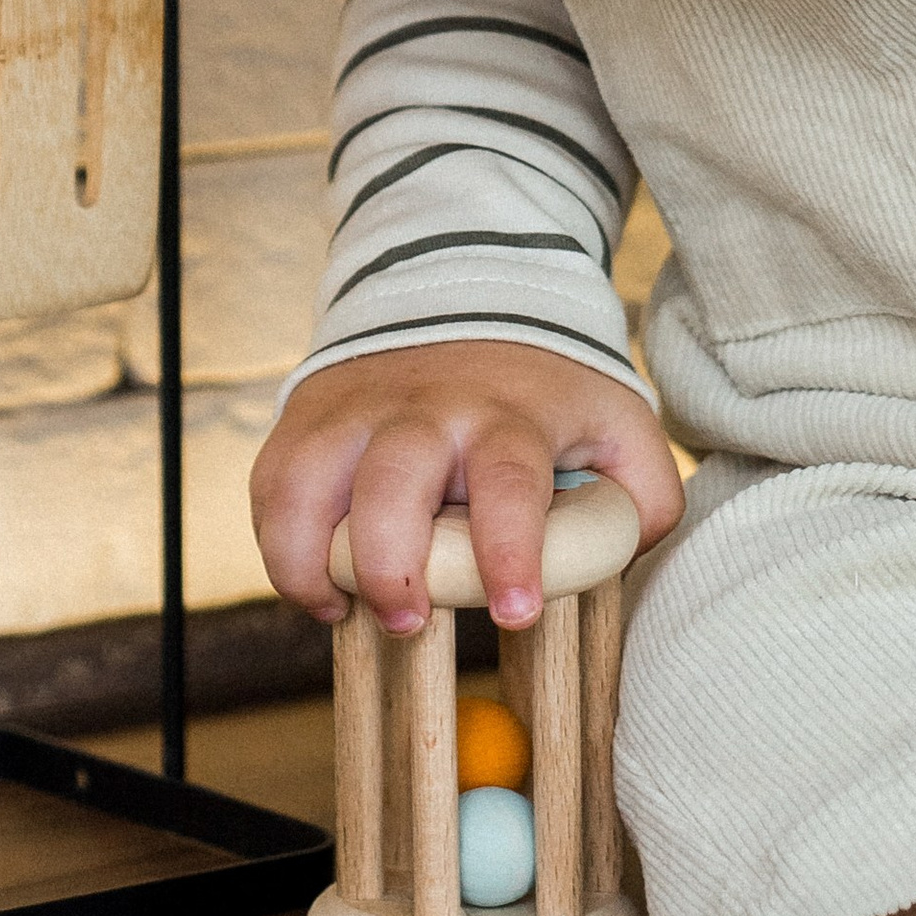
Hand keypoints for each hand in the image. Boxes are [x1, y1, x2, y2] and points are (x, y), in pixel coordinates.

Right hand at [251, 341, 683, 633]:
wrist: (465, 295)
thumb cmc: (542, 392)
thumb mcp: (615, 422)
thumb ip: (644, 491)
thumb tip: (632, 549)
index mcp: (508, 418)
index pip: (510, 480)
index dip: (510, 550)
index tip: (515, 611)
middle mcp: (426, 411)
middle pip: (393, 482)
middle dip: (392, 564)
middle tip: (408, 621)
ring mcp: (358, 411)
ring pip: (307, 482)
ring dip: (310, 559)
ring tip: (339, 610)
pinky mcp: (309, 420)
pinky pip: (271, 485)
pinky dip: (279, 545)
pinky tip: (318, 586)